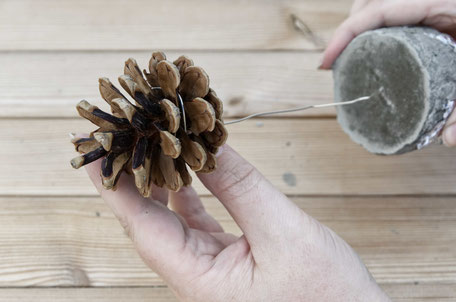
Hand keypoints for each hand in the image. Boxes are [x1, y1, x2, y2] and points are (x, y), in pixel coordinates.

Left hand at [85, 144, 389, 300]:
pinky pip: (193, 221)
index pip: (142, 225)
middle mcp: (193, 276)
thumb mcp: (282, 232)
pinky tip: (184, 169)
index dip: (115, 184)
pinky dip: (188, 191)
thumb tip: (206, 145)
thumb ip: (240, 187)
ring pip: (169, 219)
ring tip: (147, 143)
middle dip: (131, 177)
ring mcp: (207, 268)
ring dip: (158, 181)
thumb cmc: (326, 293)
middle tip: (120, 136)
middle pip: (148, 221)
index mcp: (198, 279)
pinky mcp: (223, 260)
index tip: (93, 150)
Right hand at [320, 0, 455, 146]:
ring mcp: (432, 3)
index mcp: (441, 1)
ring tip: (349, 55)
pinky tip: (376, 46)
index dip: (345, 35)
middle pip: (371, 2)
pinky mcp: (438, 10)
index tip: (326, 62)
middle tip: (337, 62)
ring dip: (360, 25)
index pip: (377, 10)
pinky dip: (377, 25)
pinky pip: (396, 11)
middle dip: (348, 29)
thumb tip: (448, 140)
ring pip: (381, 3)